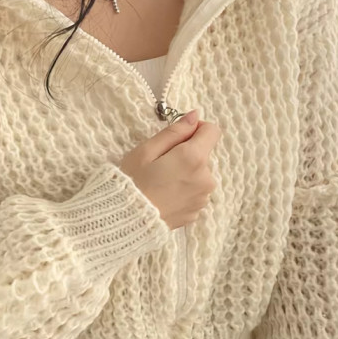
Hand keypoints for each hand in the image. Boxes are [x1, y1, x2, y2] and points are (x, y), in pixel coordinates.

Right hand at [119, 110, 220, 229]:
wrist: (124, 222)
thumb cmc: (131, 183)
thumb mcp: (146, 150)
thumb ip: (174, 132)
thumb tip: (194, 116)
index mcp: (194, 158)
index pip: (212, 131)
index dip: (196, 129)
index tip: (178, 137)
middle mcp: (205, 178)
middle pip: (205, 155)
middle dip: (187, 154)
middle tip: (160, 163)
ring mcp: (202, 198)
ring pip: (200, 175)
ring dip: (187, 173)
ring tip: (161, 182)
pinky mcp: (196, 213)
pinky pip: (195, 193)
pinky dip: (183, 191)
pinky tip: (164, 196)